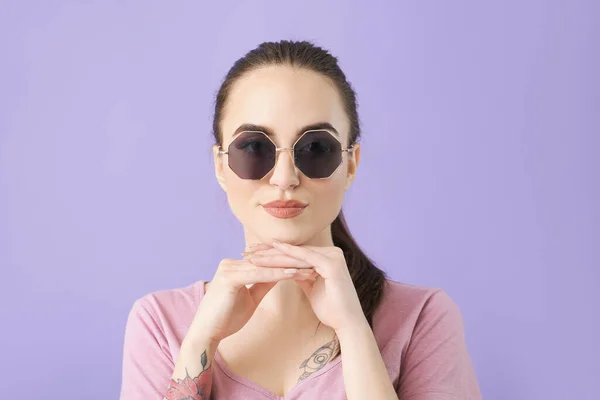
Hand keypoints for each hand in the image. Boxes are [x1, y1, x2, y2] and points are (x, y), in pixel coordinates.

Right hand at [186, 243, 317, 344]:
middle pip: (268, 261)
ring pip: (266, 265)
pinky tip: (294, 273)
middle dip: (292, 262)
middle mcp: (231, 263)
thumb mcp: (250, 298)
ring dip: (289, 266)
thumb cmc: (226, 318)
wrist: (207, 333)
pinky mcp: (229, 277)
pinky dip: (277, 274)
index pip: (267, 262)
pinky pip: (259, 274)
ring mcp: (229, 268)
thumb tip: (281, 274)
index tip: (308, 266)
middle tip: (315, 263)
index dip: (288, 264)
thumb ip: (263, 283)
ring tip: (309, 268)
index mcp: (235, 266)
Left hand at [245, 241, 366, 331]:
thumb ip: (301, 275)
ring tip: (252, 255)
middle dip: (269, 251)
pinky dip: (287, 254)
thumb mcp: (312, 287)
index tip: (253, 255)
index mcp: (328, 257)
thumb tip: (287, 270)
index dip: (274, 253)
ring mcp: (333, 256)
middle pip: (294, 251)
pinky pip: (305, 258)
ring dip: (272, 254)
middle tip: (248, 250)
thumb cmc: (331, 309)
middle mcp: (332, 252)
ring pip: (296, 254)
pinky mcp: (332, 264)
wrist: (348, 324)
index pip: (296, 253)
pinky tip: (271, 252)